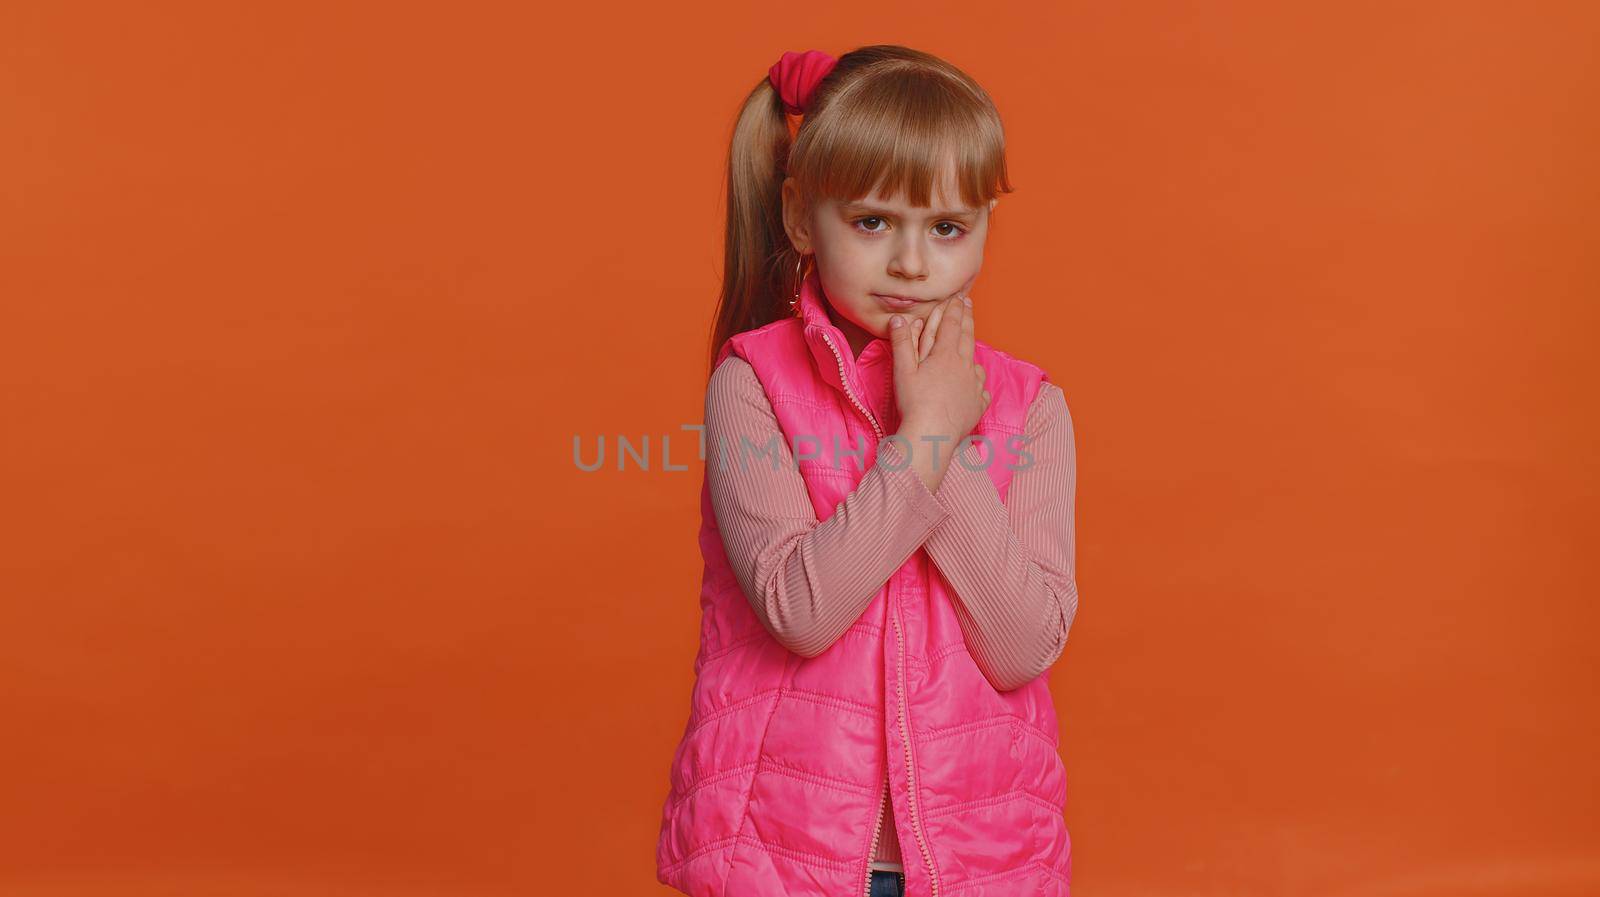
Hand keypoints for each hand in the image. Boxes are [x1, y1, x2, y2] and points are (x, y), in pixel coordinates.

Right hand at [887, 294, 989, 479]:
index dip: (954, 309)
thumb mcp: (903, 370)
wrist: (932, 435)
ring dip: (972, 351)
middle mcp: (964, 366)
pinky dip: (977, 383)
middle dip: (967, 319)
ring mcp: (974, 386)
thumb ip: (902, 342)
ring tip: (969, 345)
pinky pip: (980, 389)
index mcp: (946, 355)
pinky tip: (974, 385)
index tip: (958, 297)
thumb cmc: (914, 402)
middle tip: (969, 305)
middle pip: (967, 337)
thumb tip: (898, 318)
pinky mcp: (978, 405)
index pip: (952, 325)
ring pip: (975, 362)